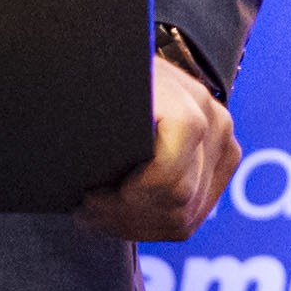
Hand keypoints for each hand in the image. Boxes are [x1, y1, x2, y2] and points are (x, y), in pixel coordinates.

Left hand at [83, 51, 238, 242]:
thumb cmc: (110, 77)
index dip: (129, 197)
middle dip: (124, 216)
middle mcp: (214, 121)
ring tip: (97, 216)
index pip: (167, 172)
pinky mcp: (223, 162)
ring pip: (184, 217)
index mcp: (185, 101)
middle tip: (84, 212)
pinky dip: (152, 224)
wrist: (143, 65)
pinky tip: (121, 216)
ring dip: (134, 225)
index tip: (89, 196)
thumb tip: (66, 156)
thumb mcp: (98, 89)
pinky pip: (191, 217)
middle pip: (176, 200)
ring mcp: (224, 143)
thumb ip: (95, 120)